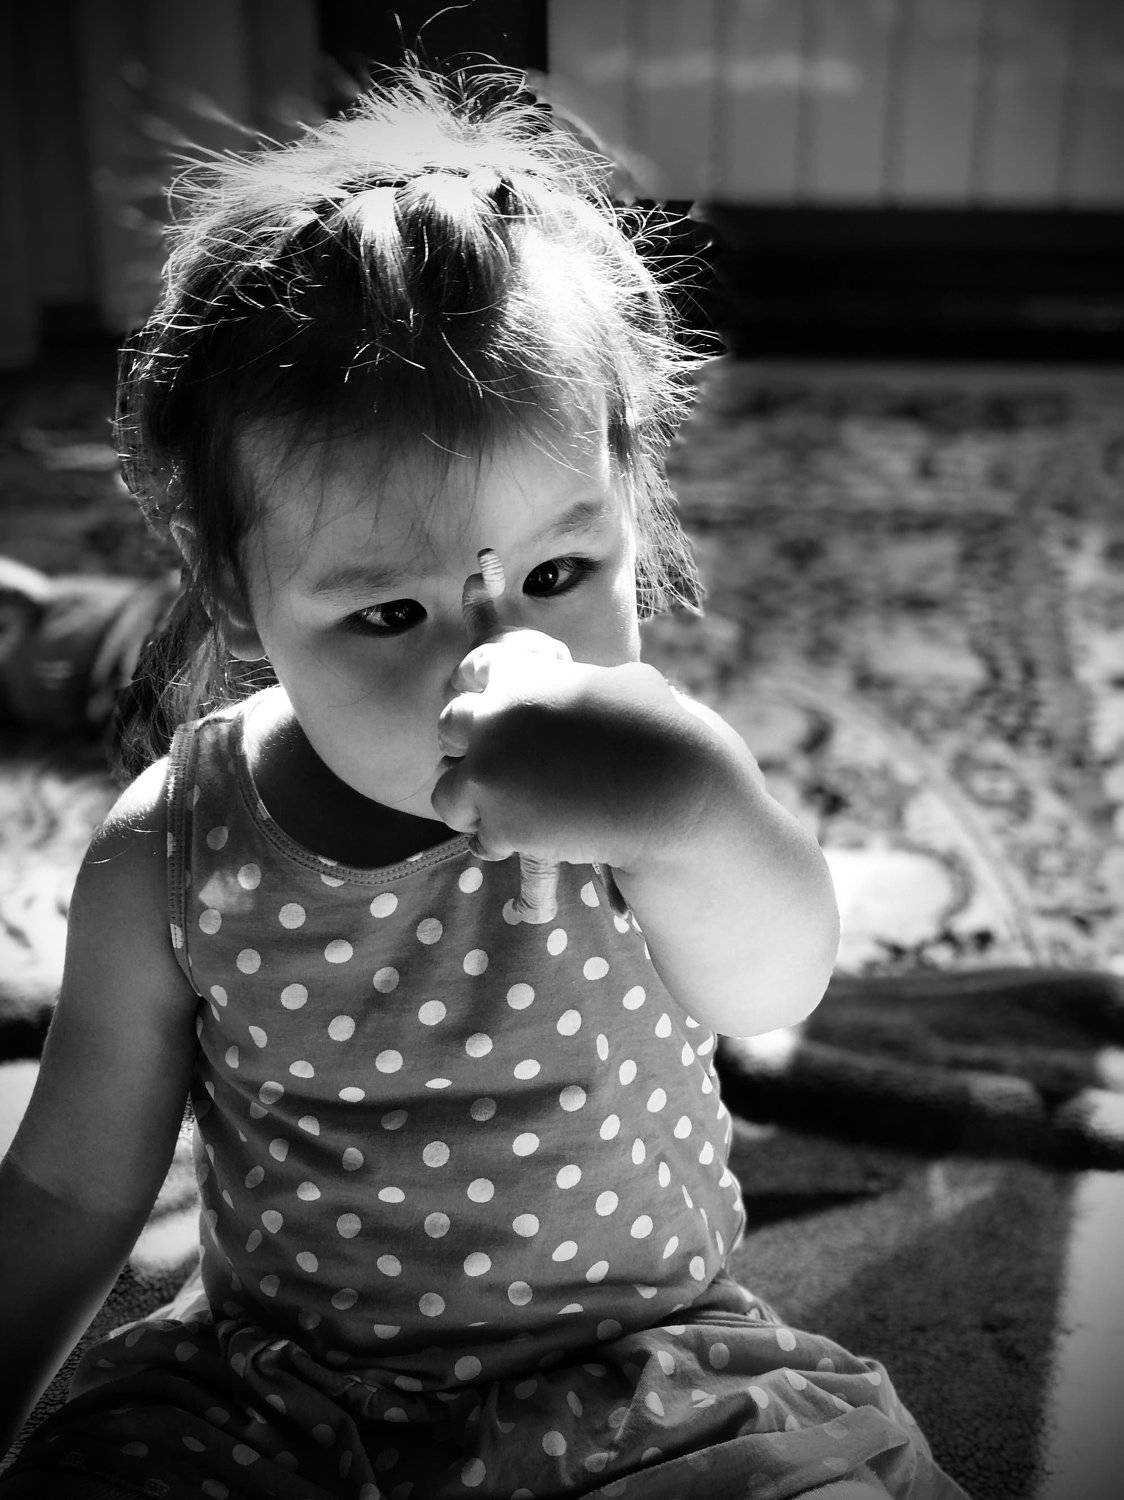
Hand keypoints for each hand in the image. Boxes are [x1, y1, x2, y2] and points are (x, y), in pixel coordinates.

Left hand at [432, 590, 705, 870]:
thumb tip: (598, 688)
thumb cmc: (659, 731)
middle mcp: (493, 718)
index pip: (474, 668)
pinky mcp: (498, 822)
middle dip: (468, 745)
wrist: (665, 790)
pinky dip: (498, 841)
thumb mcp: (628, 682)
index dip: (481, 687)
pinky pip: (478, 838)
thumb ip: (592, 682)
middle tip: (495, 763)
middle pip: (448, 726)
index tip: (495, 708)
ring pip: (446, 792)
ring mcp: (489, 772)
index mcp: (521, 675)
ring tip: (500, 811)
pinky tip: (525, 840)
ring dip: (470, 802)